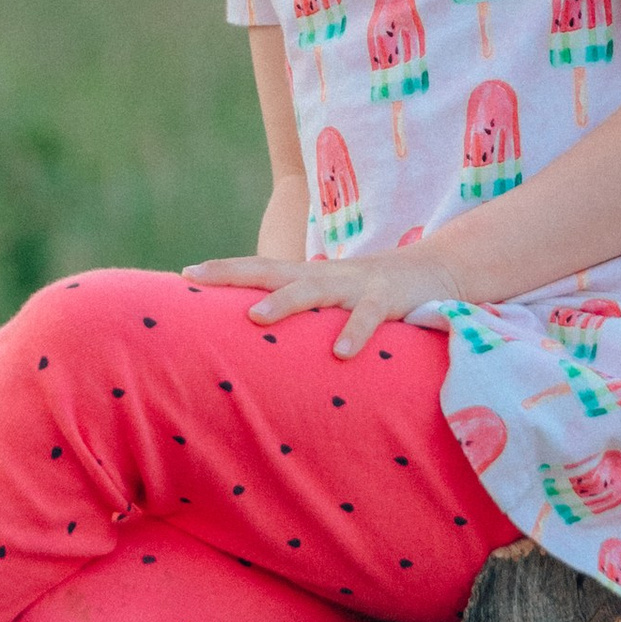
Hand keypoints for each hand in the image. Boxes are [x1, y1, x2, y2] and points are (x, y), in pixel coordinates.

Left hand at [182, 244, 462, 358]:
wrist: (435, 270)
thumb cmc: (371, 292)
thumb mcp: (331, 298)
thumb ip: (301, 311)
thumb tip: (259, 337)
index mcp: (309, 275)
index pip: (259, 268)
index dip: (224, 269)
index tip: (185, 274)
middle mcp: (325, 274)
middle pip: (272, 270)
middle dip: (233, 274)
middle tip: (197, 279)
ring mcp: (355, 283)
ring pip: (314, 289)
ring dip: (284, 301)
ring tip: (256, 316)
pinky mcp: (387, 297)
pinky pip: (368, 316)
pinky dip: (355, 333)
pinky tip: (341, 354)